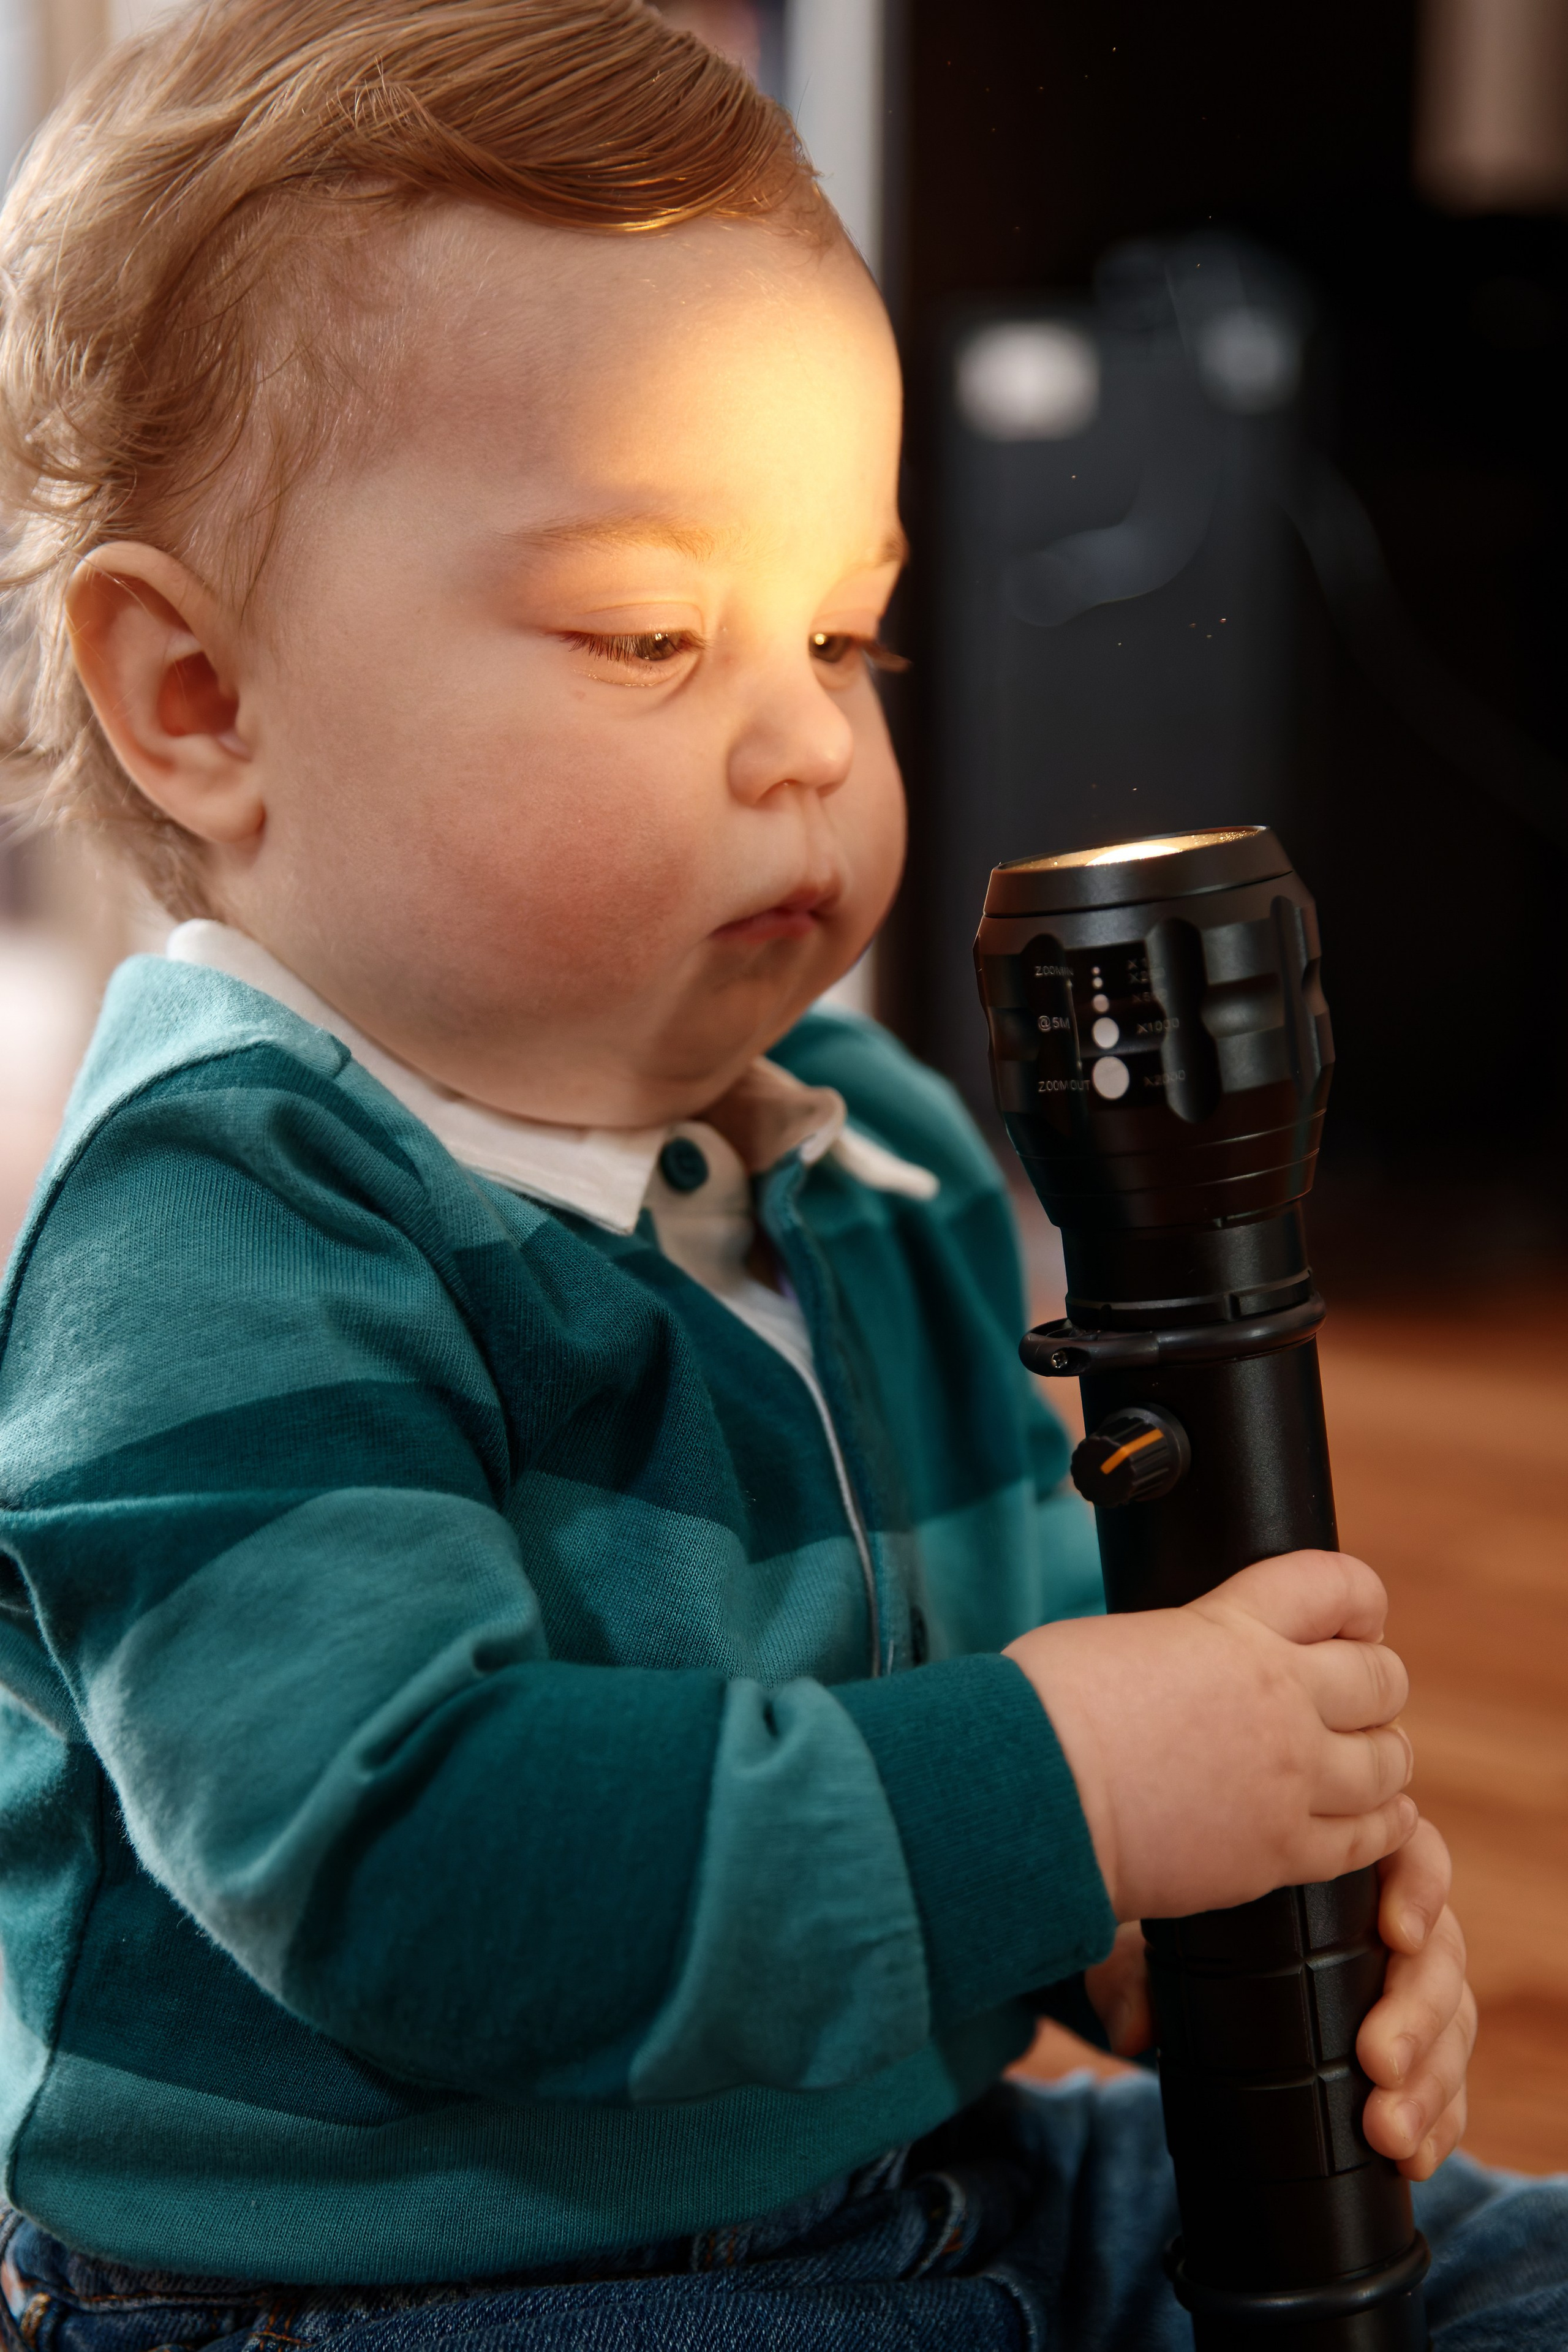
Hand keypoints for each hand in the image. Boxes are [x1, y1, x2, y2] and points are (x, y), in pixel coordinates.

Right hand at [1006, 1551, 1416, 1921]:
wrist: (1031, 1795)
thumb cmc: (1046, 1707)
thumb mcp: (1124, 1636)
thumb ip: (1183, 1647)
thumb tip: (1185, 1666)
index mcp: (1236, 1627)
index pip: (1339, 1587)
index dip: (1358, 1601)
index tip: (1354, 1620)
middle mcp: (1280, 1696)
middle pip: (1382, 1679)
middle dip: (1375, 1685)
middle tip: (1355, 1700)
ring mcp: (1288, 1778)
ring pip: (1387, 1762)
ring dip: (1381, 1757)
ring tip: (1364, 1762)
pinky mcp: (1278, 1852)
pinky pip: (1366, 1841)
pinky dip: (1381, 1827)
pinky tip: (1376, 1820)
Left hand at [1084, 1819, 1474, 2181]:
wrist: (1182, 2002)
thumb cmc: (1182, 1953)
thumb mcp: (1148, 1952)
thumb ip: (1133, 1977)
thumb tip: (1134, 2027)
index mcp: (1345, 1871)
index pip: (1408, 1854)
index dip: (1418, 1888)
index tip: (1396, 1935)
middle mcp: (1388, 1925)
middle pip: (1440, 1953)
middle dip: (1418, 2013)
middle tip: (1378, 2063)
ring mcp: (1408, 1992)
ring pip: (1453, 2025)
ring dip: (1430, 2082)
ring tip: (1388, 2133)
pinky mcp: (1415, 2056)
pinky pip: (1446, 2086)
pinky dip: (1437, 2122)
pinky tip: (1413, 2158)